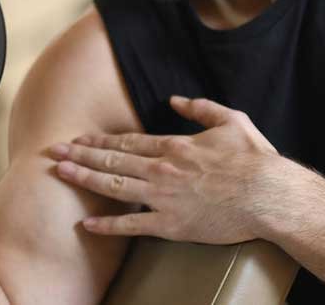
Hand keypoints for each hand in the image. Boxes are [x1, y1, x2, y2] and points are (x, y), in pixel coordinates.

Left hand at [48, 95, 280, 243]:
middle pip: (112, 159)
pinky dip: (107, 225)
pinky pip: (132, 226)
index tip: (79, 138)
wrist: (269, 195)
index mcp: (175, 145)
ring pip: (114, 186)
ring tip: (60, 173)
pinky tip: (87, 223)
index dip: (100, 140)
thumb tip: (175, 99)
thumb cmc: (255, 159)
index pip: (128, 141)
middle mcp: (162, 169)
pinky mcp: (171, 224)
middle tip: (54, 151)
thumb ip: (201, 107)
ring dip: (85, 178)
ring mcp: (163, 197)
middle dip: (81, 155)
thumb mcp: (232, 119)